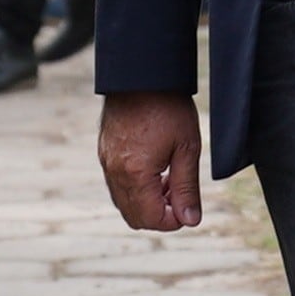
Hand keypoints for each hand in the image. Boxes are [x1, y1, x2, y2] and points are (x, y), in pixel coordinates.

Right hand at [99, 92, 205, 231]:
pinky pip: (117, 186)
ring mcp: (106, 162)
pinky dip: (136, 189)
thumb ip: (187, 188)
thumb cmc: (168, 106)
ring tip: (169, 180)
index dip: (174, 221)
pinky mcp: (104, 153)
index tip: (189, 208)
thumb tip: (190, 220)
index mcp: (135, 173)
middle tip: (181, 195)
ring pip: (124, 203)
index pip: (152, 219)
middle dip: (160, 215)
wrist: (141, 74)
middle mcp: (115, 172)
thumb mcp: (187, 147)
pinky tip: (155, 170)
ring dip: (148, 202)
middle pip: (135, 217)